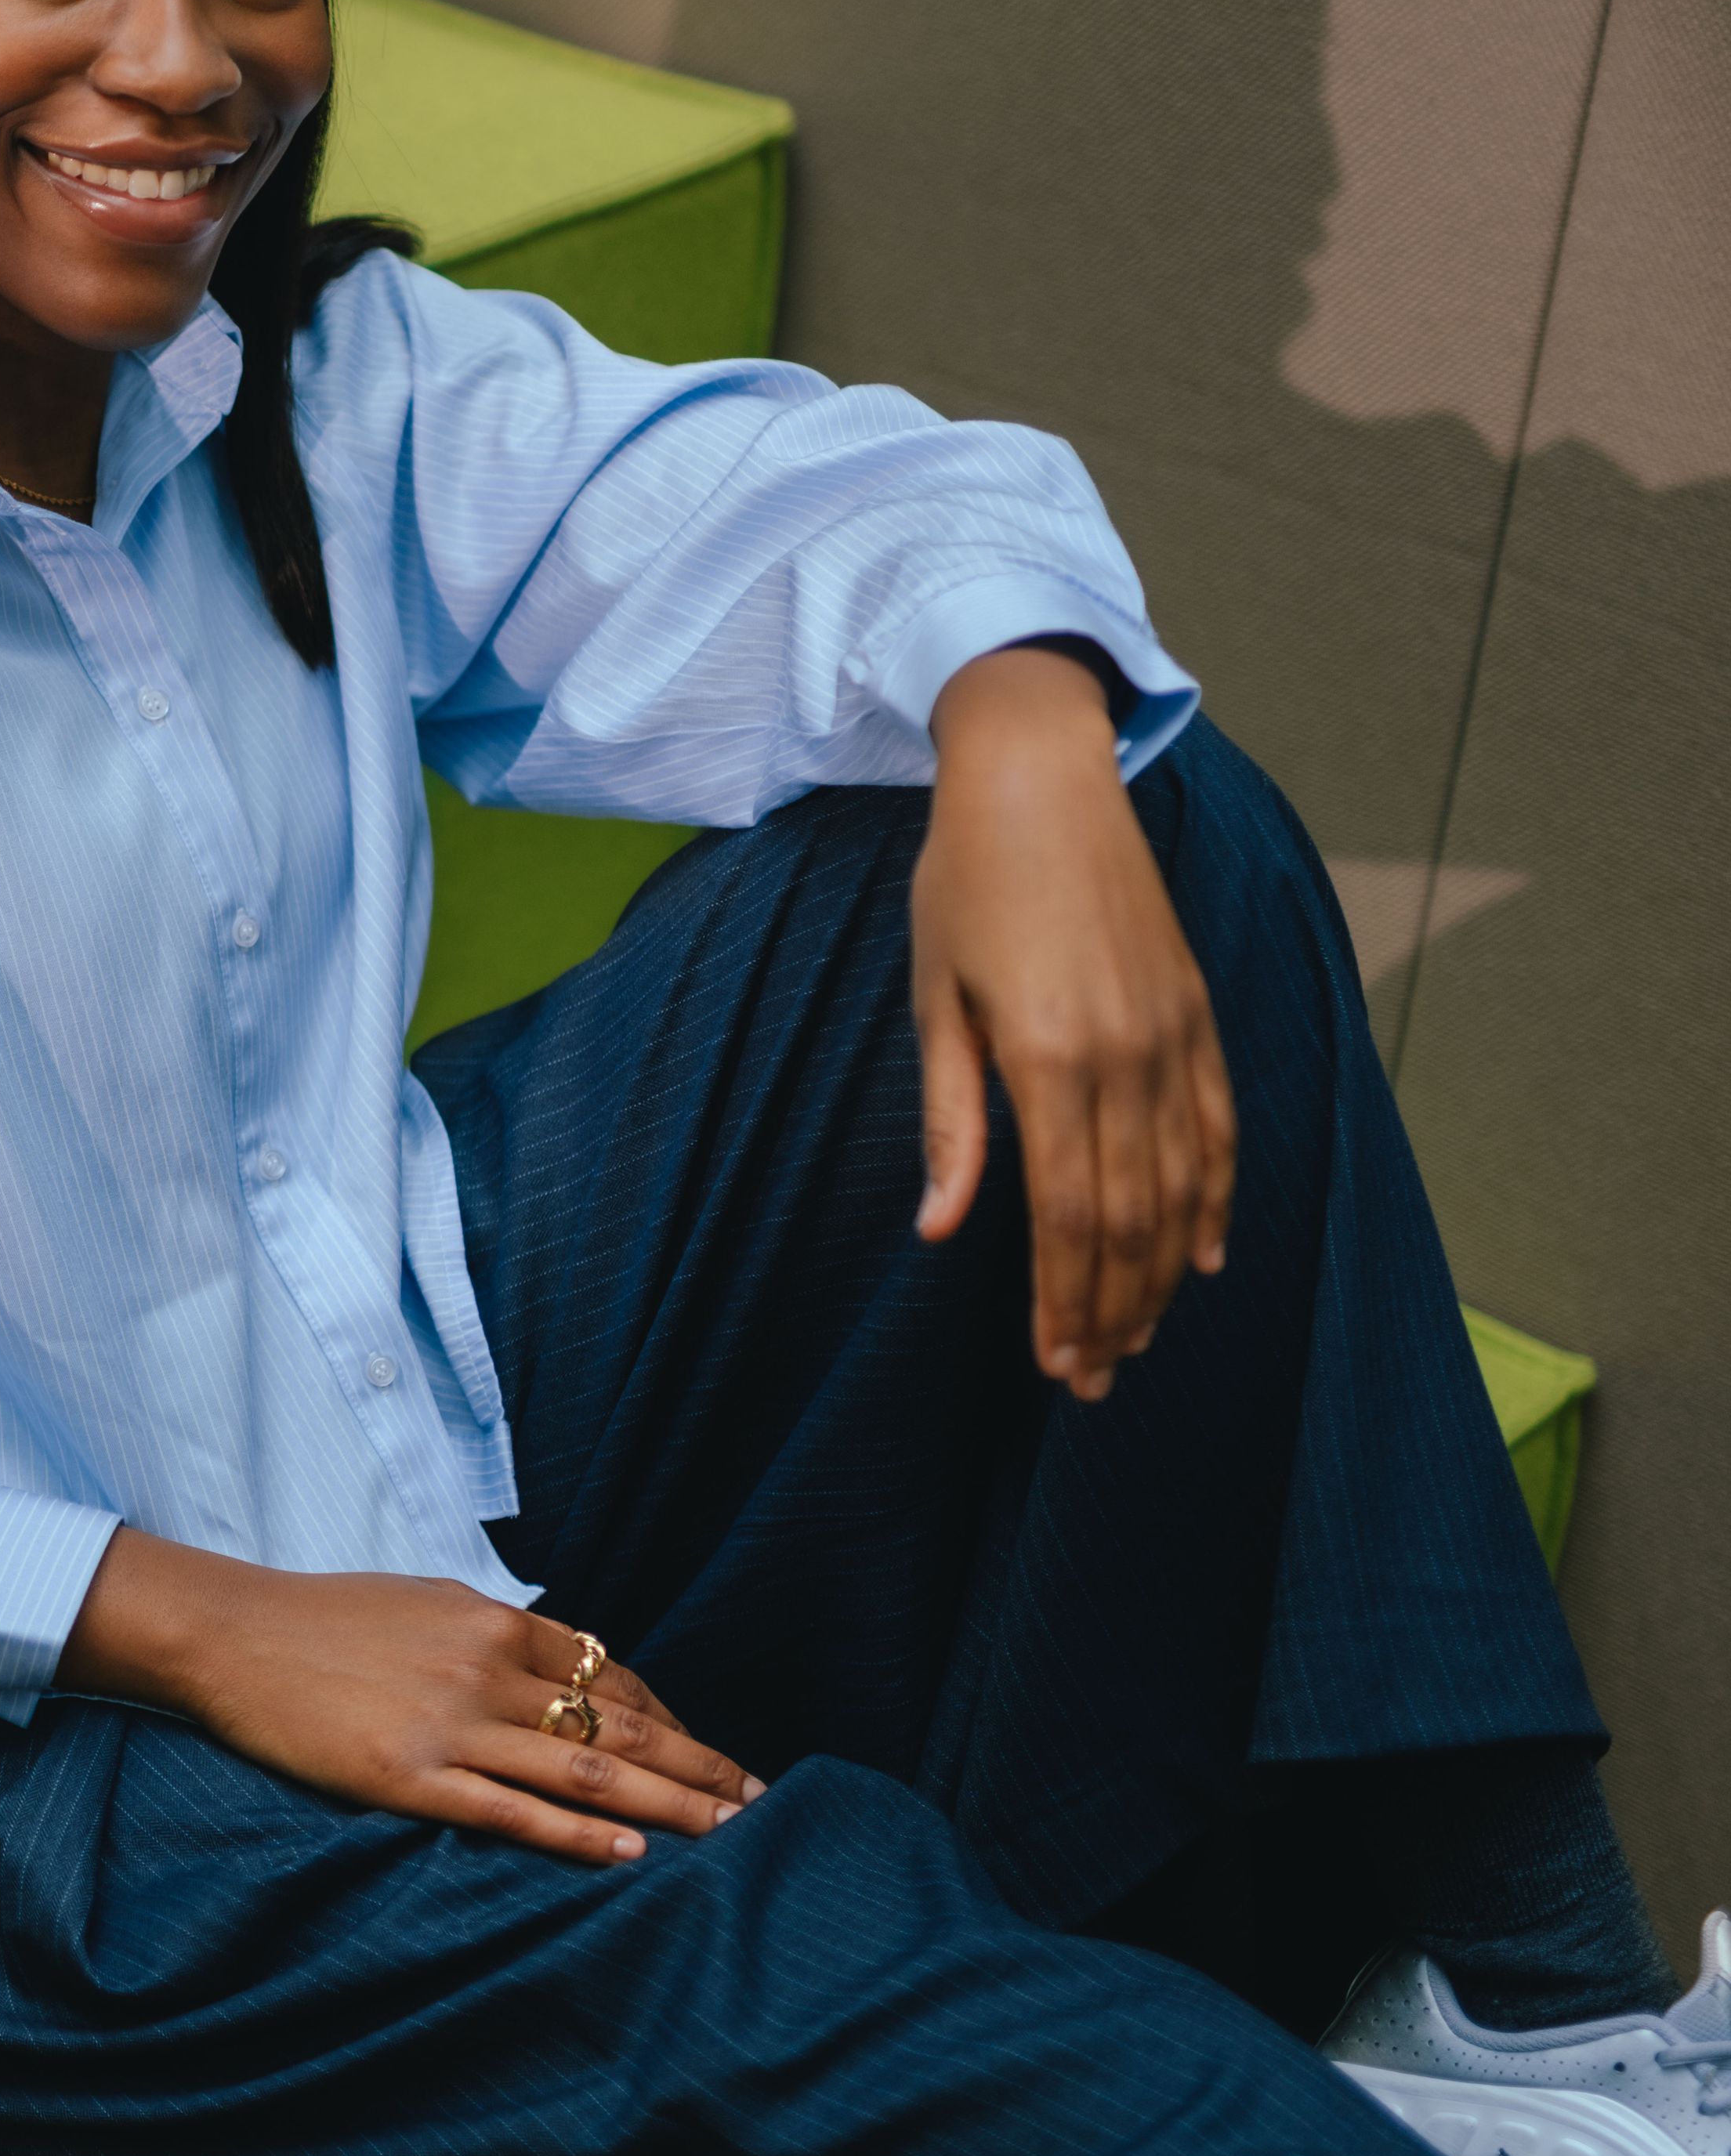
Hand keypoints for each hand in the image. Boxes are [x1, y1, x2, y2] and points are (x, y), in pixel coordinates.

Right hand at [55, 1528, 759, 1864]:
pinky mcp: (410, 1777)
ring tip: (727, 1833)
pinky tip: (631, 1856)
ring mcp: (451, 1724)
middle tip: (760, 1799)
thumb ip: (491, 1632)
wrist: (232, 1635)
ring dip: (667, 1803)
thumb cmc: (324, 1617)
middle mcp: (486, 1667)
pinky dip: (580, 1833)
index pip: (610, 1673)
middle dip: (698, 1764)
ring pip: (584, 1767)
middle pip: (619, 1721)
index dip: (673, 1718)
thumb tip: (549, 1656)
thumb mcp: (424, 1602)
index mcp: (494, 1620)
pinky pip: (513, 1810)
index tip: (714, 1752)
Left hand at [915, 643, 1235, 1402]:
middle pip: (1130, 1220)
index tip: (1058, 1361)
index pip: (1065, 1215)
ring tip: (1139, 1335)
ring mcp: (1171, 1034)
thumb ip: (951, 1119)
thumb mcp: (936, 999)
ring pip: (1181, 1187)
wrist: (1041, 778)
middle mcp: (1123, 1055)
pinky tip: (1206, 1253)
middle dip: (1115, 1310)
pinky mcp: (1197, 1011)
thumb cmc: (967, 884)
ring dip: (1162, 1273)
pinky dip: (1216, 1197)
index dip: (1066, 1300)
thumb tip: (941, 1228)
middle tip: (1094, 1377)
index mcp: (1047, 1058)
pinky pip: (1220, 1126)